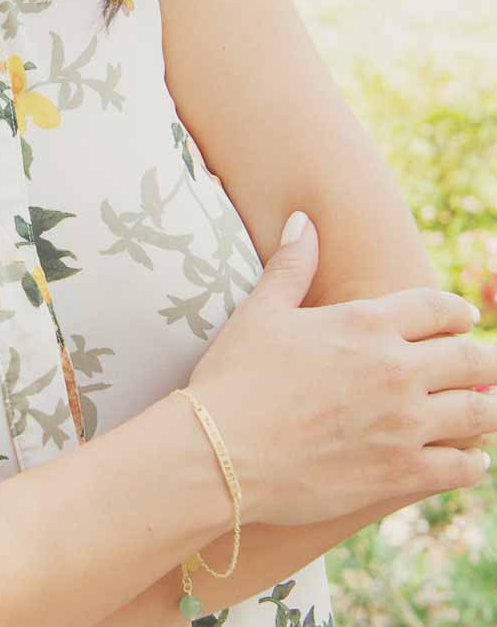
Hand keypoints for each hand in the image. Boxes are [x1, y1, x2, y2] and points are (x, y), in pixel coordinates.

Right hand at [187, 212, 496, 527]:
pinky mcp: (404, 473)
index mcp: (365, 324)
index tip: (462, 320)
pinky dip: (472, 460)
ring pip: (480, 411)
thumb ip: (291, 266)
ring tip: (480, 408)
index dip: (457, 312)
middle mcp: (396, 369)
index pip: (439, 307)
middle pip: (473, 359)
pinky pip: (465, 466)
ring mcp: (405, 423)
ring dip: (484, 407)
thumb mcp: (260, 312)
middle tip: (481, 366)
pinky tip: (466, 457)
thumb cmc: (235, 376)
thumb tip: (303, 220)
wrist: (222, 450)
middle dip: (482, 360)